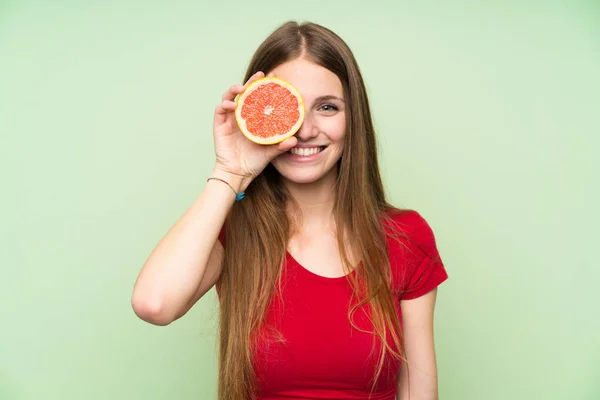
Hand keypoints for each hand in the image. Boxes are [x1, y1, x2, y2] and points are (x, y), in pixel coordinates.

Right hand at [212, 71, 296, 189]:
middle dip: (251, 82)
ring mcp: (229, 119)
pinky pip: (220, 110)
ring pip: (229, 97)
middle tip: (260, 75)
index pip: (258, 98)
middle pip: (244, 93)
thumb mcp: (271, 152)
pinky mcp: (219, 126)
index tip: (274, 78)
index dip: (264, 87)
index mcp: (253, 118)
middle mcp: (240, 115)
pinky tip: (232, 105)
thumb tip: (295, 140)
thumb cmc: (254, 162)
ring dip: (235, 89)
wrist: (238, 174)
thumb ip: (282, 145)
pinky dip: (225, 104)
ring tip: (242, 88)